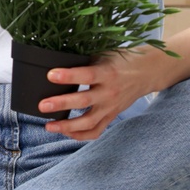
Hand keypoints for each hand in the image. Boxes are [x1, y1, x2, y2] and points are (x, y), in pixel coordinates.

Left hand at [38, 46, 175, 140]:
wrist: (147, 73)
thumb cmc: (121, 60)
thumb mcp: (104, 55)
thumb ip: (84, 61)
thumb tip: (55, 61)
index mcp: (107, 73)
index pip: (86, 75)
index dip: (68, 76)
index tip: (50, 75)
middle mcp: (109, 92)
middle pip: (84, 101)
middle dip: (61, 104)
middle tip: (42, 106)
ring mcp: (111, 107)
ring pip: (89, 122)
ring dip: (67, 126)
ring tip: (48, 126)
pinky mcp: (112, 116)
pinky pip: (96, 131)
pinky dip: (80, 135)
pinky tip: (65, 132)